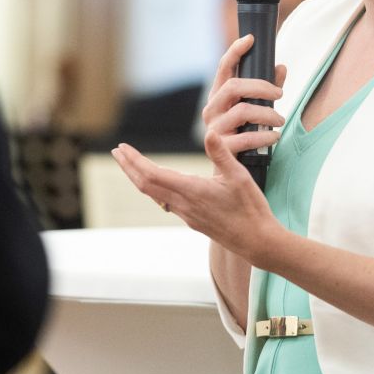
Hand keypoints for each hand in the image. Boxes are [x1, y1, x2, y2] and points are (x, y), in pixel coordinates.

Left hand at [110, 34, 289, 260]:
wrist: (257, 242)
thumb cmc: (251, 209)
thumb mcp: (239, 176)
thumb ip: (221, 154)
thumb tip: (209, 132)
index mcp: (191, 191)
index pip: (152, 175)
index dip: (134, 161)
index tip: (122, 148)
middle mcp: (183, 205)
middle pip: (146, 185)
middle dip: (129, 167)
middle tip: (116, 152)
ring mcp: (187, 215)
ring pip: (154, 195)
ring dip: (139, 178)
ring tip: (131, 164)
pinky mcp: (193, 220)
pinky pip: (166, 202)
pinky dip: (155, 188)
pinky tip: (158, 183)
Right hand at [199, 33, 287, 159]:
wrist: (230, 171)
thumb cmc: (244, 134)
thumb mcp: (256, 109)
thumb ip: (268, 89)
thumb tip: (281, 67)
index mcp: (219, 96)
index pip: (224, 67)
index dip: (235, 51)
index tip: (250, 39)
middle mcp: (211, 109)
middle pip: (234, 87)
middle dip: (261, 87)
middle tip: (280, 94)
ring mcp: (214, 128)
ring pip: (242, 111)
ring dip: (267, 114)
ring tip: (280, 120)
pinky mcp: (221, 148)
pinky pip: (245, 138)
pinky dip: (264, 136)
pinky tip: (275, 137)